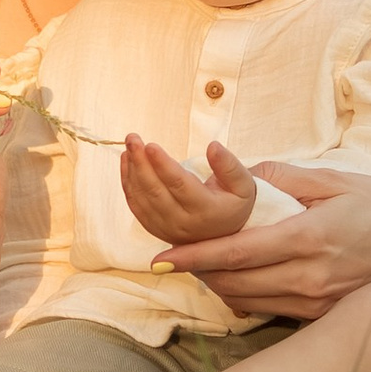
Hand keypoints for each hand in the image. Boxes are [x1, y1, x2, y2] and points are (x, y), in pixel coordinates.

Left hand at [119, 133, 270, 248]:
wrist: (225, 232)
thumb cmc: (233, 202)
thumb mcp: (243, 184)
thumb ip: (229, 165)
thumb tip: (213, 146)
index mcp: (207, 212)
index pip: (180, 186)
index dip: (163, 165)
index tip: (151, 145)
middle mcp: (184, 224)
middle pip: (156, 192)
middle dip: (141, 163)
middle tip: (132, 139)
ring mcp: (167, 229)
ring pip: (143, 199)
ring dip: (132, 171)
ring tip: (129, 145)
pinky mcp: (155, 229)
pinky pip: (136, 206)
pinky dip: (128, 183)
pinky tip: (127, 162)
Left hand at [166, 162, 370, 321]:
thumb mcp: (341, 182)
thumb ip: (289, 179)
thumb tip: (245, 173)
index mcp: (308, 239)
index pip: (236, 254)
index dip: (193, 257)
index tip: (161, 258)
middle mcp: (308, 279)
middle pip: (233, 284)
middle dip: (196, 274)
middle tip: (171, 260)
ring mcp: (315, 303)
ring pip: (247, 302)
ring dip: (217, 287)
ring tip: (198, 267)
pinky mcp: (321, 317)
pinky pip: (271, 311)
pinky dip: (246, 297)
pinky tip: (237, 281)